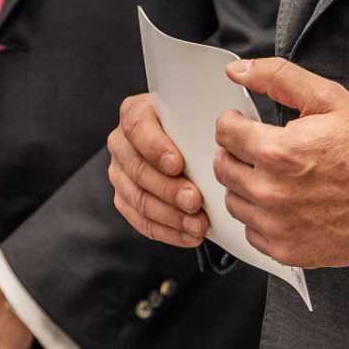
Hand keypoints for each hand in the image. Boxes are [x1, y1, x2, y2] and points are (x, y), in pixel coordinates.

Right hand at [108, 92, 209, 247]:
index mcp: (136, 112)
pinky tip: (189, 235)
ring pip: (138, 198)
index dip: (154, 147)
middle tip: (194, 201)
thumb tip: (227, 128)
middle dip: (168, 189)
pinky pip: (141, 220)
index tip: (177, 164)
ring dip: (170, 215)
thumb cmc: (194, 125)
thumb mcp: (198, 113)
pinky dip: (168, 231)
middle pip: (137, 168)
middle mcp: (122, 142)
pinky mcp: (125, 199)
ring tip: (197, 224)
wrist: (186, 143)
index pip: (137, 126)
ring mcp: (120, 172)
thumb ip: (202, 117)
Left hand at [213, 57, 348, 268]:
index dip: (234, 123)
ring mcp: (278, 226)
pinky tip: (283, 205)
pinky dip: (261, 219)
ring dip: (246, 186)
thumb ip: (278, 78)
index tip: (244, 125)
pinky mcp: (288, 251)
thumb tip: (237, 72)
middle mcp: (272, 192)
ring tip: (274, 177)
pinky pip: (251, 233)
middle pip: (223, 168)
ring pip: (234, 202)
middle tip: (260, 150)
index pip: (224, 133)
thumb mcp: (328, 98)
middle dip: (236, 154)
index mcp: (278, 152)